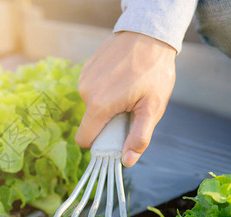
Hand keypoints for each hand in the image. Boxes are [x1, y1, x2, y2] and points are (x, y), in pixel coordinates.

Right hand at [75, 32, 176, 166]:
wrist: (148, 33)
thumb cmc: (154, 71)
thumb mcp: (153, 107)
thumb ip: (139, 137)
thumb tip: (126, 161)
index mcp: (100, 106)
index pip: (83, 139)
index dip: (97, 143)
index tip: (113, 136)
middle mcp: (85, 93)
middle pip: (90, 122)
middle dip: (106, 121)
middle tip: (128, 107)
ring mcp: (83, 79)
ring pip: (90, 105)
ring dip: (105, 104)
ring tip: (125, 89)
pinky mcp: (84, 69)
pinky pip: (90, 89)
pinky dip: (102, 89)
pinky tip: (118, 77)